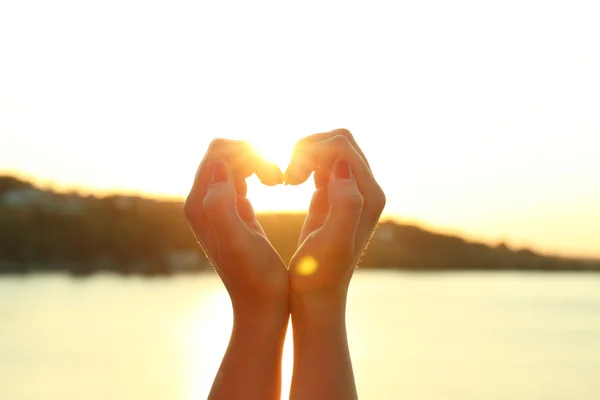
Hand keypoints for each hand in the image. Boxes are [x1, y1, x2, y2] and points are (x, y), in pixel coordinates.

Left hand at [184, 139, 287, 312]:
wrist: (262, 308)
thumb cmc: (257, 278)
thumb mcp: (239, 242)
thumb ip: (221, 204)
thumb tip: (219, 167)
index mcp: (200, 204)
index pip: (218, 153)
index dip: (250, 154)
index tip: (275, 177)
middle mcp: (202, 202)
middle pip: (224, 153)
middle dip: (254, 155)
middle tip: (279, 179)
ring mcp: (216, 207)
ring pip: (233, 162)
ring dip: (258, 162)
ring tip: (278, 181)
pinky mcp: (232, 212)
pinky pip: (240, 176)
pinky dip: (259, 173)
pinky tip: (275, 187)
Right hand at [286, 129, 385, 295]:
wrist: (316, 296)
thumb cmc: (319, 275)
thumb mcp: (333, 243)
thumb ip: (345, 203)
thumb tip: (342, 167)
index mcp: (369, 196)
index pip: (344, 147)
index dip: (312, 151)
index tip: (290, 176)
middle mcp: (366, 190)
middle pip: (340, 140)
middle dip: (309, 147)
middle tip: (288, 175)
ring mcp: (351, 192)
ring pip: (330, 149)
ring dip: (305, 154)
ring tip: (288, 178)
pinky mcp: (334, 196)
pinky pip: (322, 163)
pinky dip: (304, 163)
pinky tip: (290, 181)